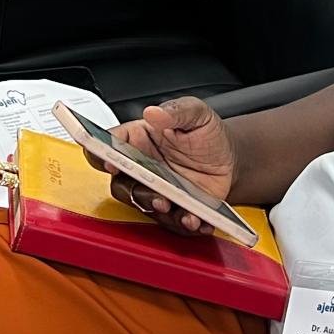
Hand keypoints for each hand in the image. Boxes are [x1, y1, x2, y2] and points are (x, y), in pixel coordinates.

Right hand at [86, 98, 235, 235]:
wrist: (230, 159)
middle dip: (133, 190)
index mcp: (138, 138)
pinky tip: (195, 219)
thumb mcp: (197, 113)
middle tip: (152, 190)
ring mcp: (155, 190)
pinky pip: (170, 222)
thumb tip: (154, 112)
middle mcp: (141, 167)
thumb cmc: (207, 134)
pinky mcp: (172, 209)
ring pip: (143, 205)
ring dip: (156, 209)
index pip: (109, 145)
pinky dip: (181, 223)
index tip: (112, 162)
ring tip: (174, 206)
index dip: (102, 155)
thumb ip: (177, 110)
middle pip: (120, 182)